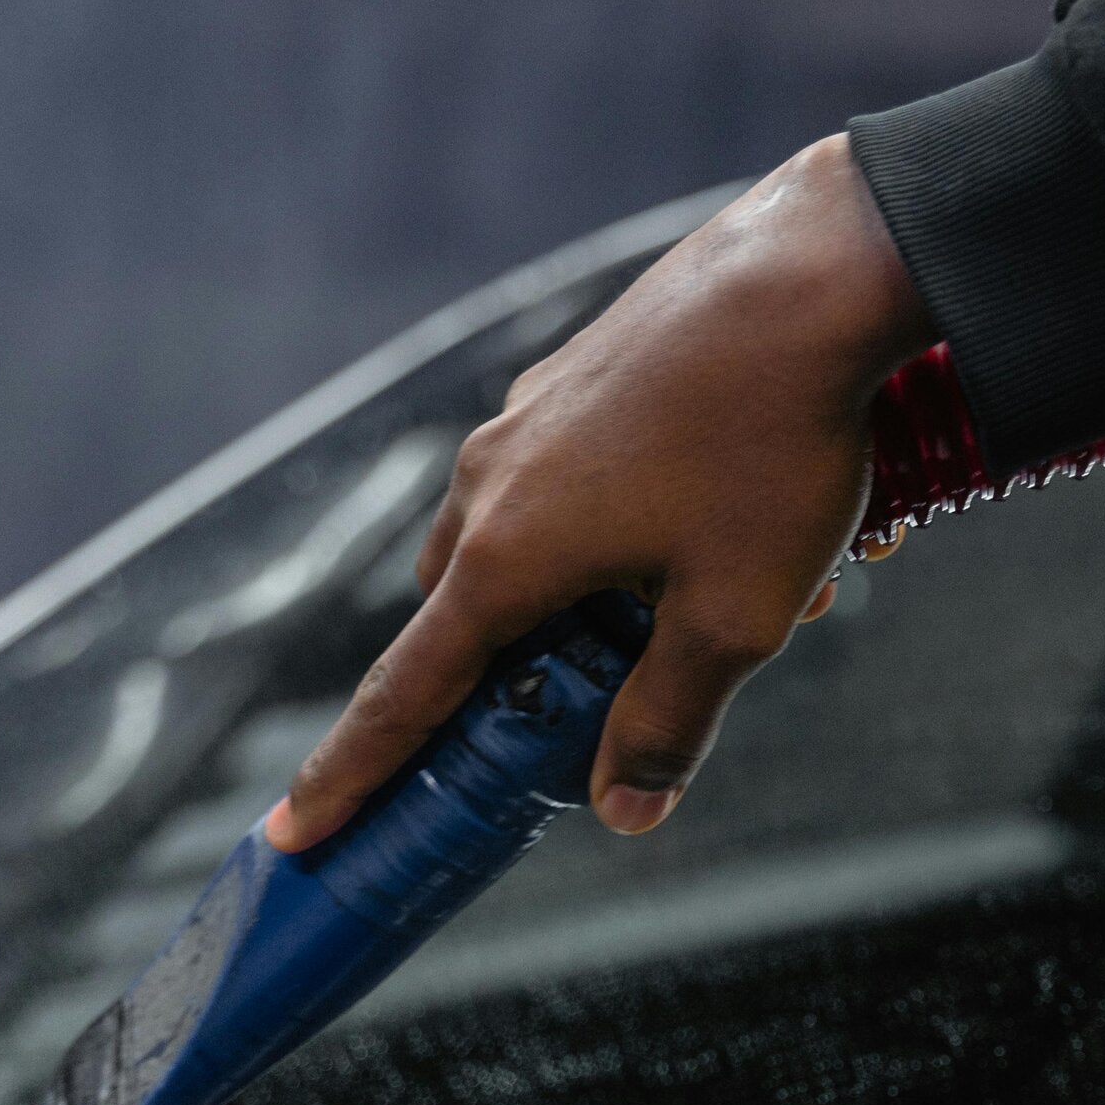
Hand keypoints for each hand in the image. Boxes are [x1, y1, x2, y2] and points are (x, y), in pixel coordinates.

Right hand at [264, 133, 931, 848]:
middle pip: (461, 617)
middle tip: (586, 710)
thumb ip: (668, 721)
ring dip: (578, 593)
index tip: (292, 830)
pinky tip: (720, 513)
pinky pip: (563, 475)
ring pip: (517, 539)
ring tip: (700, 595)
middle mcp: (489, 482)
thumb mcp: (735, 617)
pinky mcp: (574, 372)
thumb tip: (624, 809)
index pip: (403, 694)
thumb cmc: (773, 450)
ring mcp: (526, 417)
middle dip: (505, 674)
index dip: (349, 773)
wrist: (812, 274)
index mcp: (504, 556)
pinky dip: (612, 522)